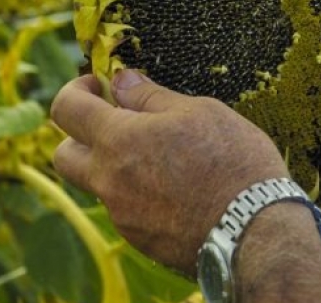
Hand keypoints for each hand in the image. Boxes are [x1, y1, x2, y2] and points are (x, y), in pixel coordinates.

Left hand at [50, 70, 287, 274]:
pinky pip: (126, 209)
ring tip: (159, 157)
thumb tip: (121, 81)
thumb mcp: (199, 112)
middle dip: (79, 135)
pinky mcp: (140, 240)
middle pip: (64, 156)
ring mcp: (122, 215)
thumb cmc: (233, 162)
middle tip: (114, 123)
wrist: (255, 230)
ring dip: (114, 166)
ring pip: (99, 185)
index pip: (66, 108)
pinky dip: (139, 194)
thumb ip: (151, 96)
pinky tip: (177, 189)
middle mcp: (109, 181)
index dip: (76, 89)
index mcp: (118, 140)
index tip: (97, 85)